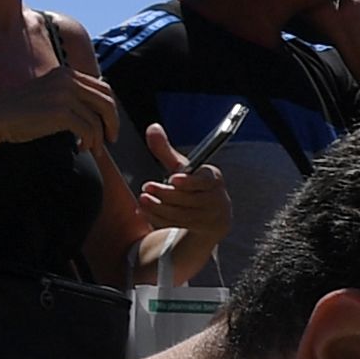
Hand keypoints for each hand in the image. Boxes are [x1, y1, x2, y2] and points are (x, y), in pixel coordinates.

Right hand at [0, 63, 122, 156]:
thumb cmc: (21, 112)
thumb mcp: (49, 95)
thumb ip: (71, 97)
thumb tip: (100, 112)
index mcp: (66, 73)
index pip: (103, 87)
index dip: (111, 108)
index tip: (109, 125)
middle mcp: (67, 80)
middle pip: (107, 101)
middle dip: (113, 122)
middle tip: (111, 140)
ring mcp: (64, 95)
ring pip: (98, 119)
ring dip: (99, 138)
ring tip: (93, 149)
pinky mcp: (61, 112)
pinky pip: (88, 130)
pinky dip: (89, 142)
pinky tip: (80, 148)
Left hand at [127, 122, 233, 262]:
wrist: (212, 217)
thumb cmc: (194, 187)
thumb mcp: (182, 169)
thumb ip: (165, 150)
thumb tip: (153, 127)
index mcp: (213, 179)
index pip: (203, 180)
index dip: (189, 181)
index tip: (174, 179)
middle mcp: (217, 198)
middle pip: (187, 198)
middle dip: (165, 193)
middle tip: (147, 187)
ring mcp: (210, 217)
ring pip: (180, 214)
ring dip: (158, 208)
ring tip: (142, 199)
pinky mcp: (201, 231)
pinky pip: (177, 224)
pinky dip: (157, 218)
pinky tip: (143, 211)